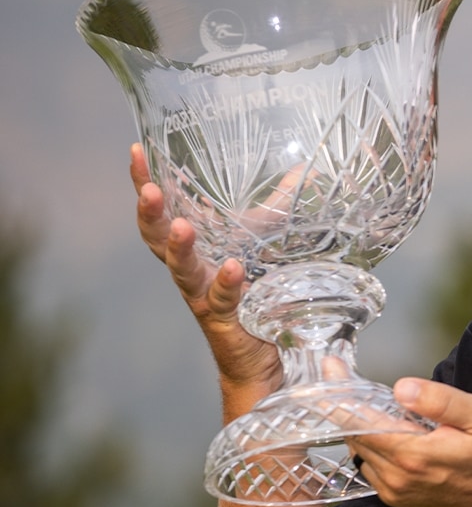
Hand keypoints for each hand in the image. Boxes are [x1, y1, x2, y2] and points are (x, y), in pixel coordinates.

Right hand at [129, 143, 281, 396]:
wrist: (264, 354)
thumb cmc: (258, 292)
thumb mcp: (268, 241)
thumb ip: (280, 207)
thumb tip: (300, 171)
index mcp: (196, 247)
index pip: (163, 210)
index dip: (145, 183)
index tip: (136, 152)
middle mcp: (191, 271)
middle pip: (157, 240)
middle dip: (151, 214)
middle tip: (148, 190)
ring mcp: (204, 296)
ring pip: (182, 272)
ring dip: (179, 249)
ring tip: (181, 226)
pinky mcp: (225, 319)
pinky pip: (222, 300)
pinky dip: (226, 283)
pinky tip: (231, 268)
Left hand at [347, 378, 471, 506]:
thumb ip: (441, 401)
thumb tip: (401, 388)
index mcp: (413, 454)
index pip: (359, 421)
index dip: (340, 392)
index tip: (330, 366)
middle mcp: (397, 477)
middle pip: (354, 435)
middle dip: (346, 403)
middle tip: (344, 374)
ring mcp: (396, 491)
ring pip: (360, 450)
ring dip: (359, 425)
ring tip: (368, 401)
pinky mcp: (398, 498)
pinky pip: (371, 466)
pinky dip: (371, 444)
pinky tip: (387, 429)